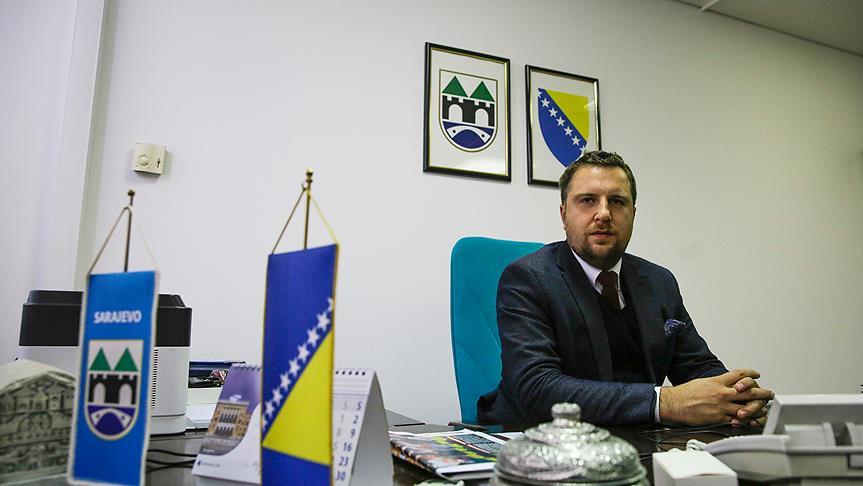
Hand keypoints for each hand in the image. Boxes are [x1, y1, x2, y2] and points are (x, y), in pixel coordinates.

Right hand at [659, 369, 773, 425]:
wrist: (675, 404)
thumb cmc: (685, 393)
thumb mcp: (703, 382)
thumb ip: (717, 383)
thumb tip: (725, 384)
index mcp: (718, 382)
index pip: (740, 374)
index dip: (751, 374)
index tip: (756, 375)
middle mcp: (722, 393)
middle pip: (749, 391)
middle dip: (762, 393)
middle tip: (769, 394)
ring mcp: (722, 406)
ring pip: (746, 407)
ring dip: (758, 408)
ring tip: (764, 409)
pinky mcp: (719, 418)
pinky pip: (737, 420)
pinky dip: (745, 420)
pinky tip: (750, 420)